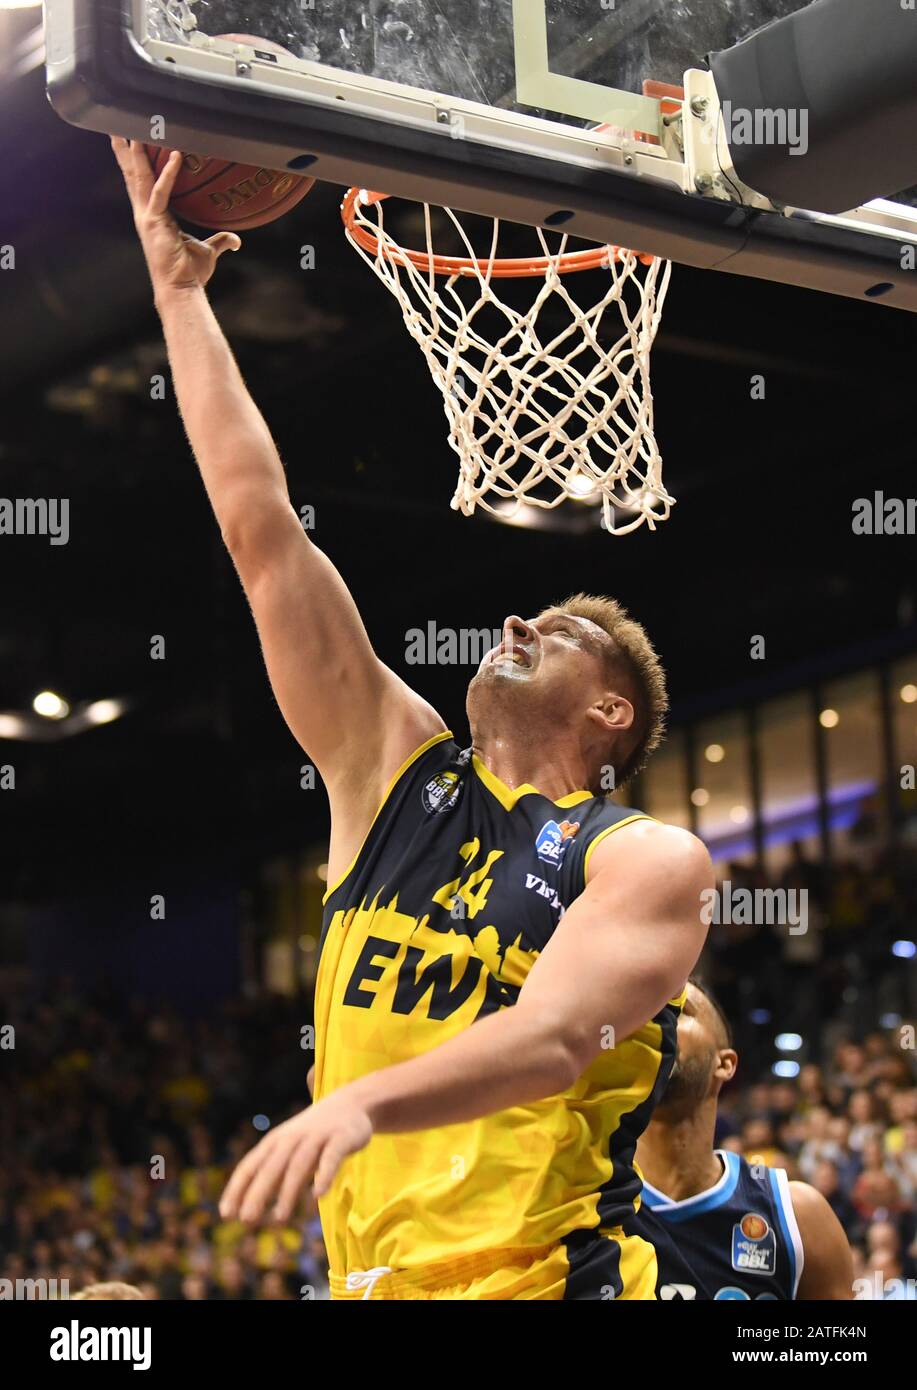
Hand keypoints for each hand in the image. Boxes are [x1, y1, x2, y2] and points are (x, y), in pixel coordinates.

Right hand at [111, 137, 239, 297]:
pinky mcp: (155, 222)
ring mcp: (147, 217)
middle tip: (117, 126)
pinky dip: (169, 174)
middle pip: (132, 175)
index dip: (134, 162)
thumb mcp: (208, 251)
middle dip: (125, 150)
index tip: (129, 142)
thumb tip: (237, 240)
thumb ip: (221, 241)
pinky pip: (162, 192)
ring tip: (135, 130)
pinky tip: (175, 155)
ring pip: (139, 177)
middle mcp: (144, 213)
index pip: (140, 183)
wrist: (181, 289)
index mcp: (152, 216)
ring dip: (137, 153)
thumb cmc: (190, 273)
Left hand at [219, 1090, 373, 1222]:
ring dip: (287, 1192)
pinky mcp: (341, 1138)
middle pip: (271, 1167)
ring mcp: (317, 1137)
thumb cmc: (312, 1134)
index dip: (237, 1189)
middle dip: (257, 1194)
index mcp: (275, 1142)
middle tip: (246, 1220)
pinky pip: (331, 1158)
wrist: (350, 1103)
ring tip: (278, 1219)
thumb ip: (270, 1172)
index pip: (250, 1166)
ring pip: (299, 1165)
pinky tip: (318, 1194)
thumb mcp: (288, 1148)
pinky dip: (324, 1174)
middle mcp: (292, 1138)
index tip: (226, 1214)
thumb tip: (247, 1207)